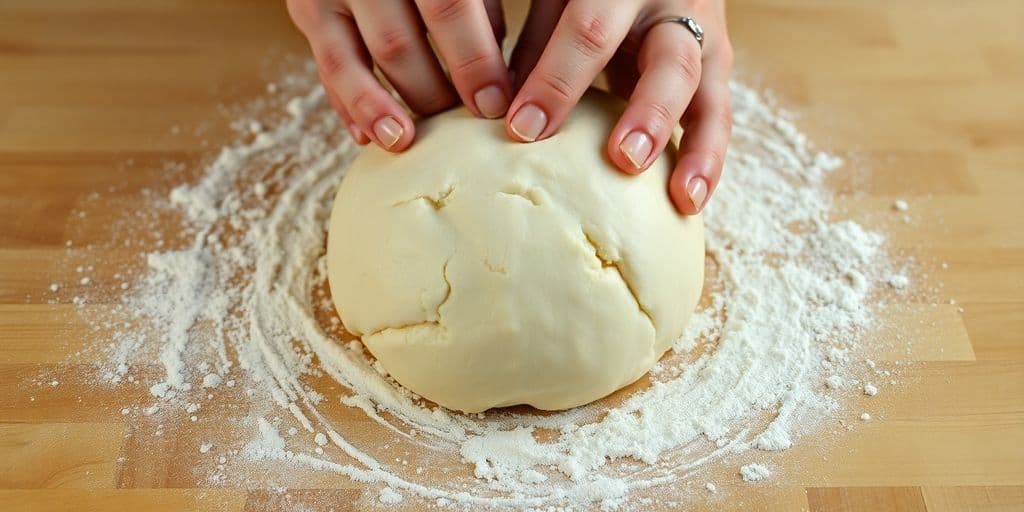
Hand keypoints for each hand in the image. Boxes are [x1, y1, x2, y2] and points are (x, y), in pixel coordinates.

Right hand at [286, 0, 512, 151]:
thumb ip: (482, 7)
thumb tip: (502, 80)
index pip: (448, 8)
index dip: (473, 61)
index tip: (493, 104)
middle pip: (396, 44)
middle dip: (431, 93)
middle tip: (460, 128)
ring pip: (347, 61)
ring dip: (377, 110)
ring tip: (404, 141)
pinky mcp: (305, 8)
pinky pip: (325, 65)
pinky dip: (347, 104)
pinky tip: (368, 136)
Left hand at [508, 0, 732, 213]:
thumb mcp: (559, 2)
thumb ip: (536, 46)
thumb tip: (492, 111)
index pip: (591, 32)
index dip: (558, 81)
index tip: (523, 128)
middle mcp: (674, 7)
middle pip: (671, 64)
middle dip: (648, 114)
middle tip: (624, 160)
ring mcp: (704, 39)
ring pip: (710, 96)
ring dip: (697, 150)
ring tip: (683, 198)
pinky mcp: (715, 70)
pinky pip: (716, 117)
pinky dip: (705, 159)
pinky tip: (689, 201)